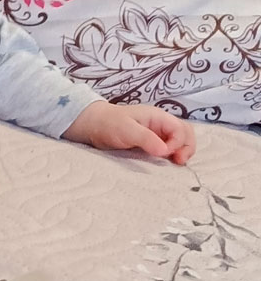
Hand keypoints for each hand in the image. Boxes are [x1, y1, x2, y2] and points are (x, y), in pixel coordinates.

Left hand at [62, 100, 195, 164]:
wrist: (92, 126)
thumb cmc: (108, 124)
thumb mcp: (126, 130)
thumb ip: (146, 138)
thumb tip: (164, 151)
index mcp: (158, 117)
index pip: (180, 129)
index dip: (177, 143)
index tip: (164, 154)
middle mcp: (161, 124)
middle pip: (186, 134)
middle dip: (187, 148)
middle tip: (179, 162)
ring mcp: (157, 134)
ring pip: (179, 142)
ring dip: (181, 152)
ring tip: (175, 163)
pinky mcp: (151, 143)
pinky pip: (168, 148)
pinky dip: (172, 155)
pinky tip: (167, 163)